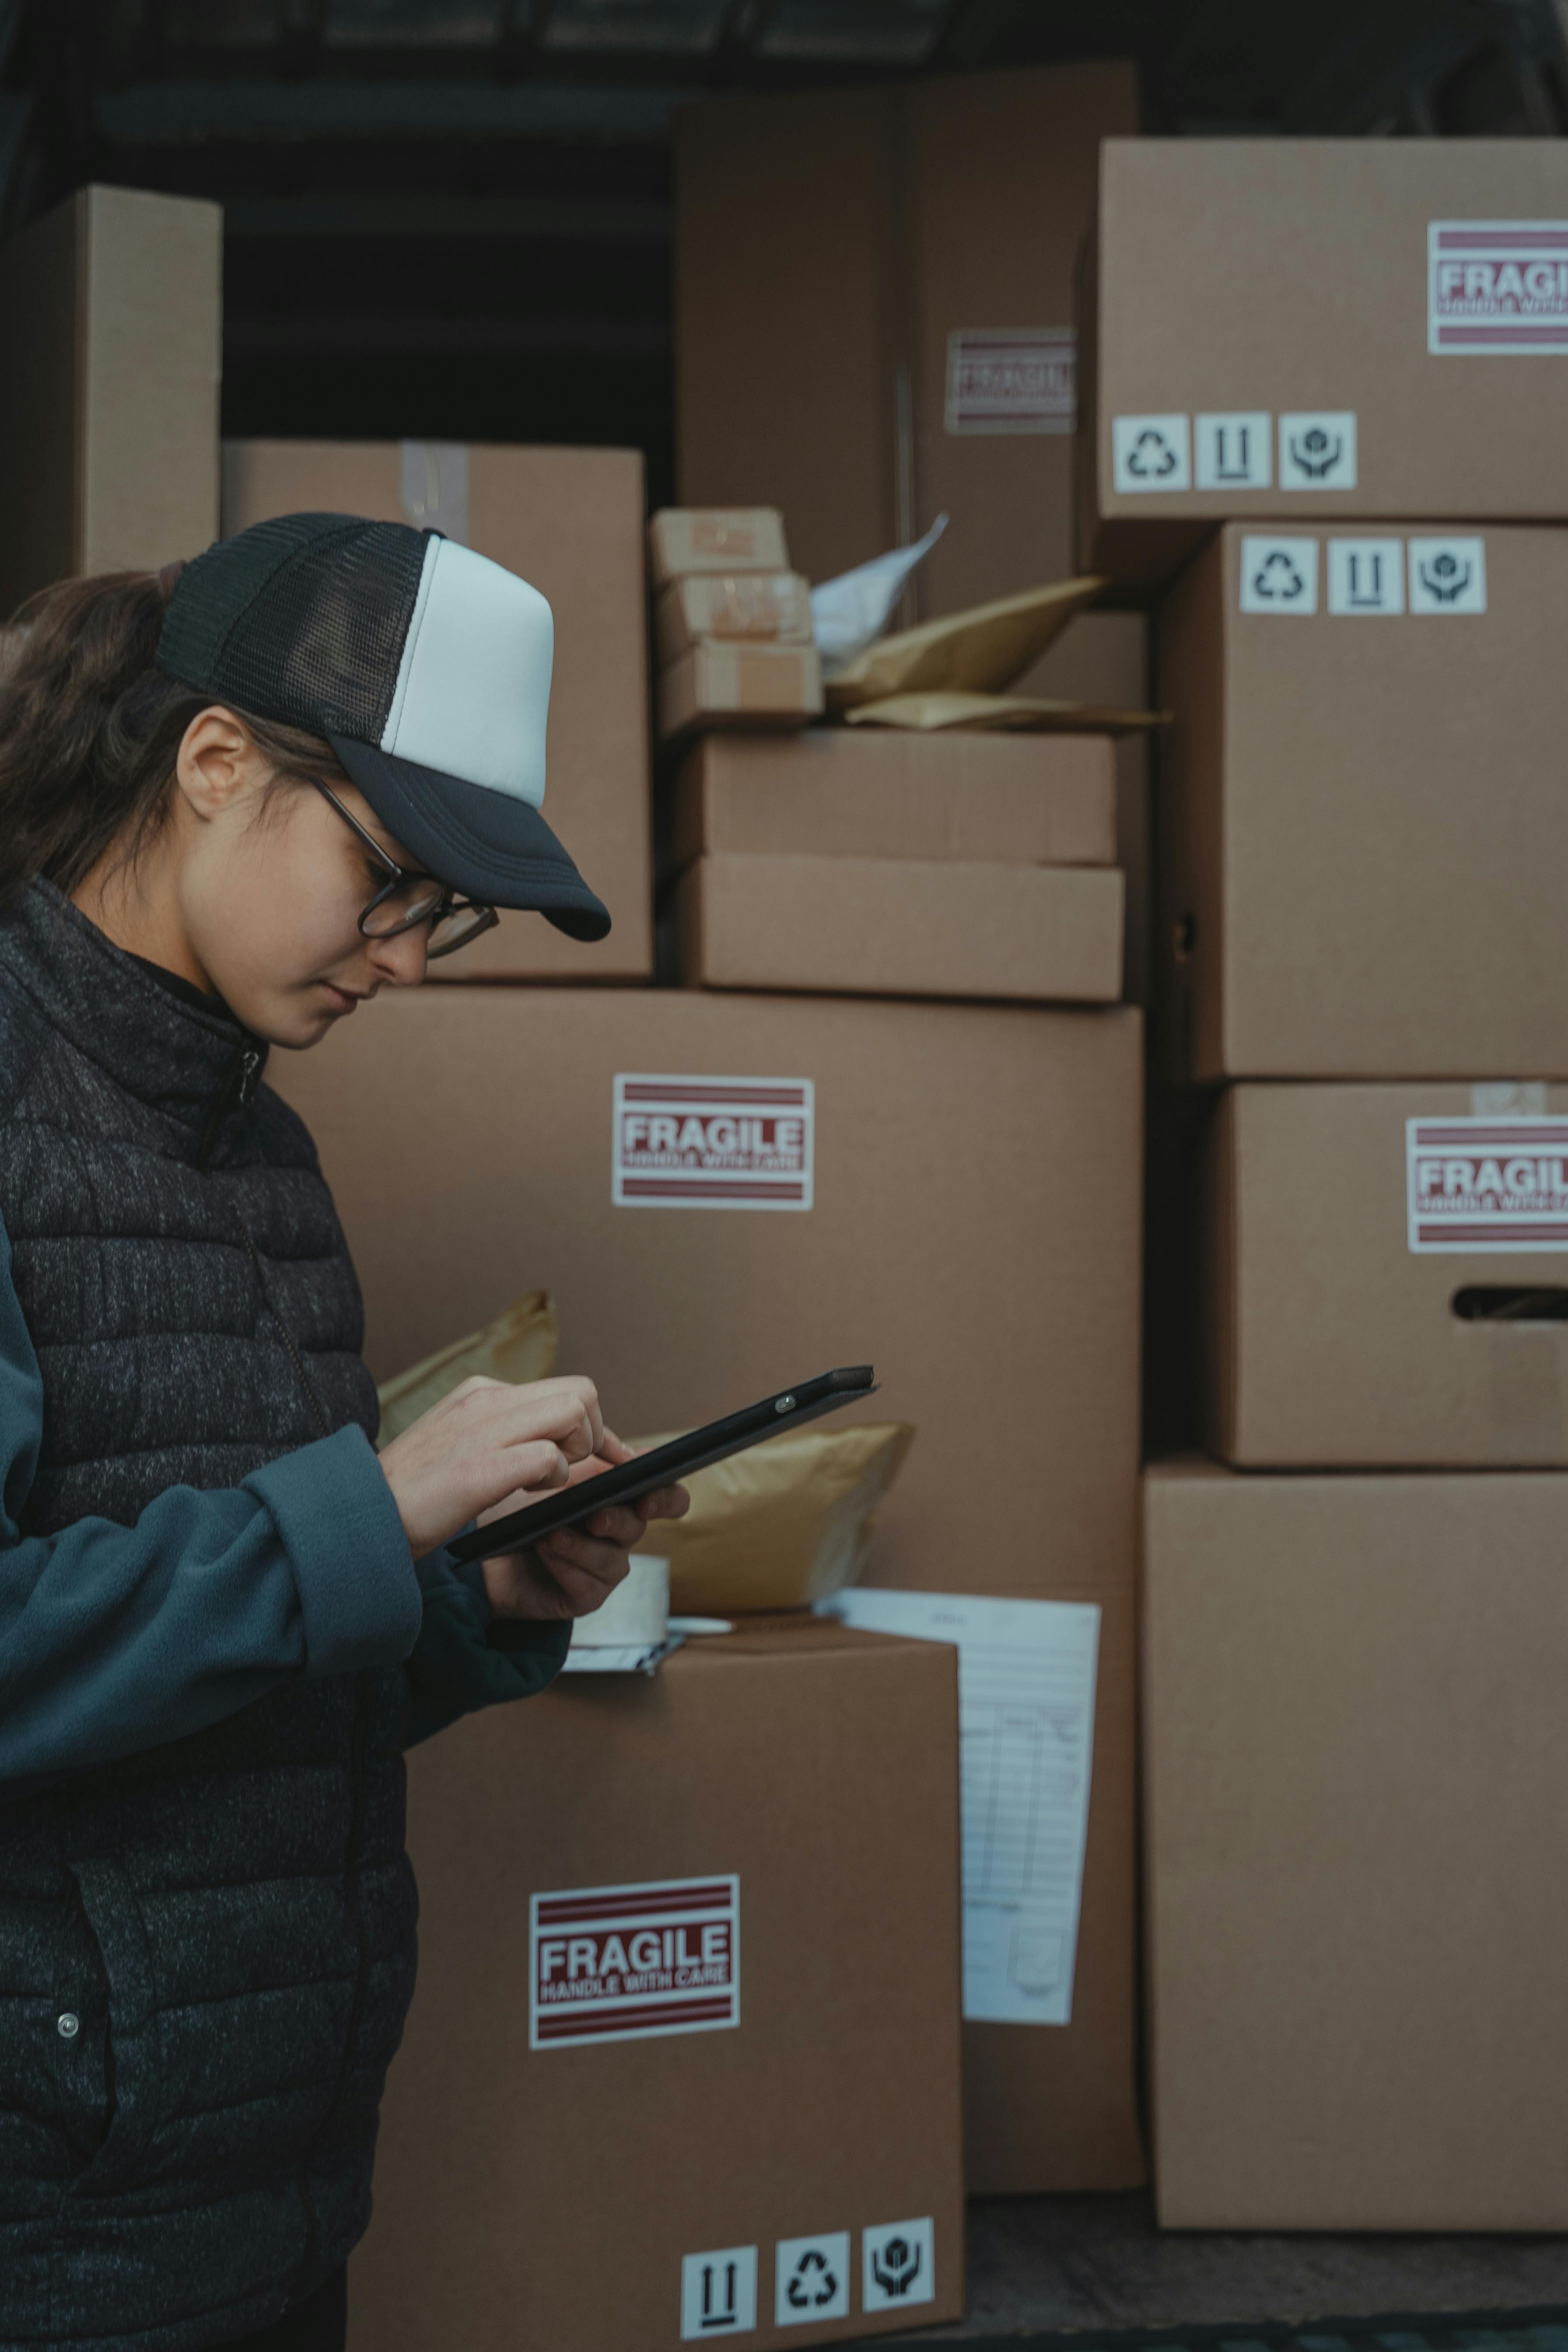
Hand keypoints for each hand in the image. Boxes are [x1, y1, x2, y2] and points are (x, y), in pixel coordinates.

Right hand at [378, 1374, 608, 1559]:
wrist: (362, 1516)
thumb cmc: (415, 1492)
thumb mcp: (462, 1444)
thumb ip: (504, 1432)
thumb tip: (552, 1442)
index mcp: (481, 1392)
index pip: (566, 1389)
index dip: (595, 1426)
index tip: (605, 1456)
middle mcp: (485, 1400)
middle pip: (581, 1392)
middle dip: (593, 1434)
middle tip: (571, 1469)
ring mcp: (482, 1431)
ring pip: (573, 1412)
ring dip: (576, 1452)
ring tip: (545, 1480)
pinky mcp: (479, 1469)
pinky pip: (548, 1457)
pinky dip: (554, 1478)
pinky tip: (529, 1493)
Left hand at [480, 1430, 689, 1621]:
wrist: (483, 1549)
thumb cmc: (520, 1509)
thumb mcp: (553, 1476)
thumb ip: (593, 1461)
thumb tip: (634, 1453)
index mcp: (619, 1500)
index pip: (666, 1498)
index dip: (666, 1498)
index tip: (646, 1498)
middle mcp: (617, 1535)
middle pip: (638, 1527)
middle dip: (616, 1521)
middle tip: (595, 1517)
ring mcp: (603, 1568)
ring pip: (613, 1560)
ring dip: (582, 1546)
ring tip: (552, 1534)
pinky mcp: (584, 1596)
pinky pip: (589, 1586)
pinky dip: (566, 1567)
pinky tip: (546, 1552)